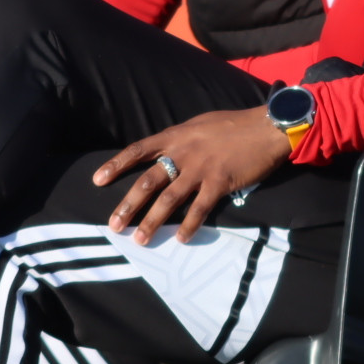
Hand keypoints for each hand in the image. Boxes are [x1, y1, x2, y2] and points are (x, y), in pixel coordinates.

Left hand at [95, 106, 292, 243]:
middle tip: (114, 225)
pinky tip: (180, 238)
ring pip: (169, 199)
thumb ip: (180, 139)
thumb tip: (165, 153)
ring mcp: (201, 169)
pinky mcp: (220, 183)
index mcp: (175, 136)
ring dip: (152, 221)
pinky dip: (190, 225)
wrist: (266, 127)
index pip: (137, 150)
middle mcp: (183, 153)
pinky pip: (200, 208)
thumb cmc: (233, 124)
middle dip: (128, 205)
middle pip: (147, 182)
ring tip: (139, 239)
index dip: (116, 165)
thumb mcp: (199, 124)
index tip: (97, 180)